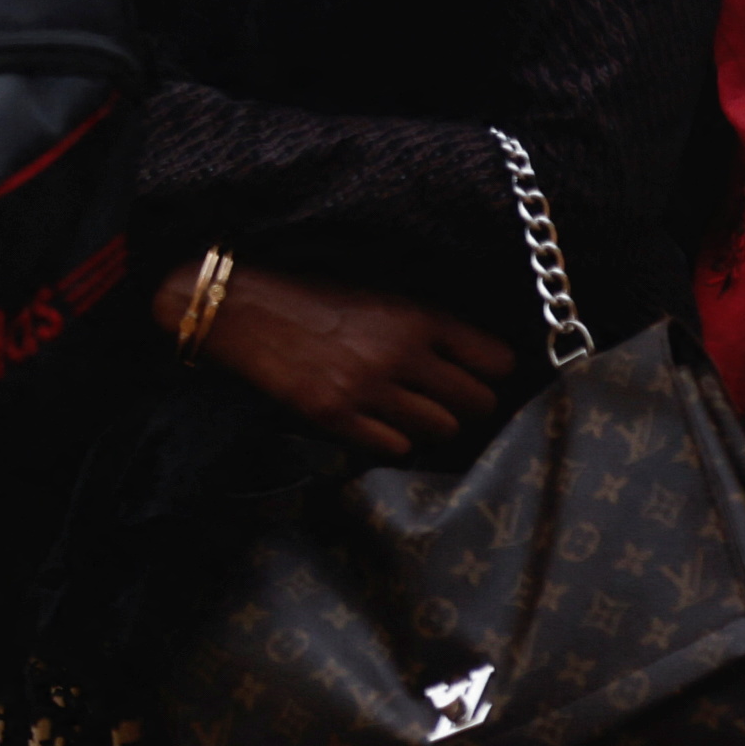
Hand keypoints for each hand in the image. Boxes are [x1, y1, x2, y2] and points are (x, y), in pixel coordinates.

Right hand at [181, 262, 515, 457]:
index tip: (482, 376)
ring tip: (412, 410)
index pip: (498, 362)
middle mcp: (401, 353)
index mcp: (420, 318)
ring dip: (433, 425)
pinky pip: (396, 448)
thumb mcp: (389, 297)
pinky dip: (395, 441)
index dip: (494, 373)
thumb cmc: (323, 302)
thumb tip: (489, 363)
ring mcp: (368, 388)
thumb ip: (437, 327)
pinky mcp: (335, 417)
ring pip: (442, 430)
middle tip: (451, 401)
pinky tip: (380, 422)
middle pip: (479, 404)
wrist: (246, 310)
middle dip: (470, 405)